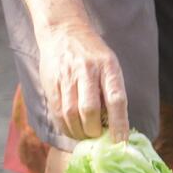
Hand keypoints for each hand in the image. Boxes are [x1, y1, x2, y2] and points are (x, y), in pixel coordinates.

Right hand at [36, 23, 128, 141]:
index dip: (119, 123)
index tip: (121, 141)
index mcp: (108, 66)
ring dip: (78, 132)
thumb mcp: (109, 64)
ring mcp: (67, 76)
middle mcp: (87, 70)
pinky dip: (65, 127)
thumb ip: (112, 90)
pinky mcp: (51, 82)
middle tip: (97, 138)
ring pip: (71, 114)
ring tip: (84, 137)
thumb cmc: (92, 54)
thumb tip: (116, 126)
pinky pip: (57, 112)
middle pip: (90, 110)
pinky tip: (71, 130)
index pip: (116, 99)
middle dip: (94, 131)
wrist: (63, 31)